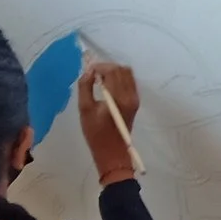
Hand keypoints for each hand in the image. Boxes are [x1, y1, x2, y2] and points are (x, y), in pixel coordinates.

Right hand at [78, 62, 140, 183]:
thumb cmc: (96, 133)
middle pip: (121, 69)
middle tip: (92, 75)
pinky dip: (119, 79)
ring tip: (99, 80)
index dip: (99, 66)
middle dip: (106, 67)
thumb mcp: (85, 109)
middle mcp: (130, 96)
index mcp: (119, 98)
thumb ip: (85, 87)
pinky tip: (107, 86)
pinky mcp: (135, 102)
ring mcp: (135, 99)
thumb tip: (88, 71)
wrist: (113, 153)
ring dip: (113, 72)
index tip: (88, 71)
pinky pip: (129, 82)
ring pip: (127, 74)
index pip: (112, 71)